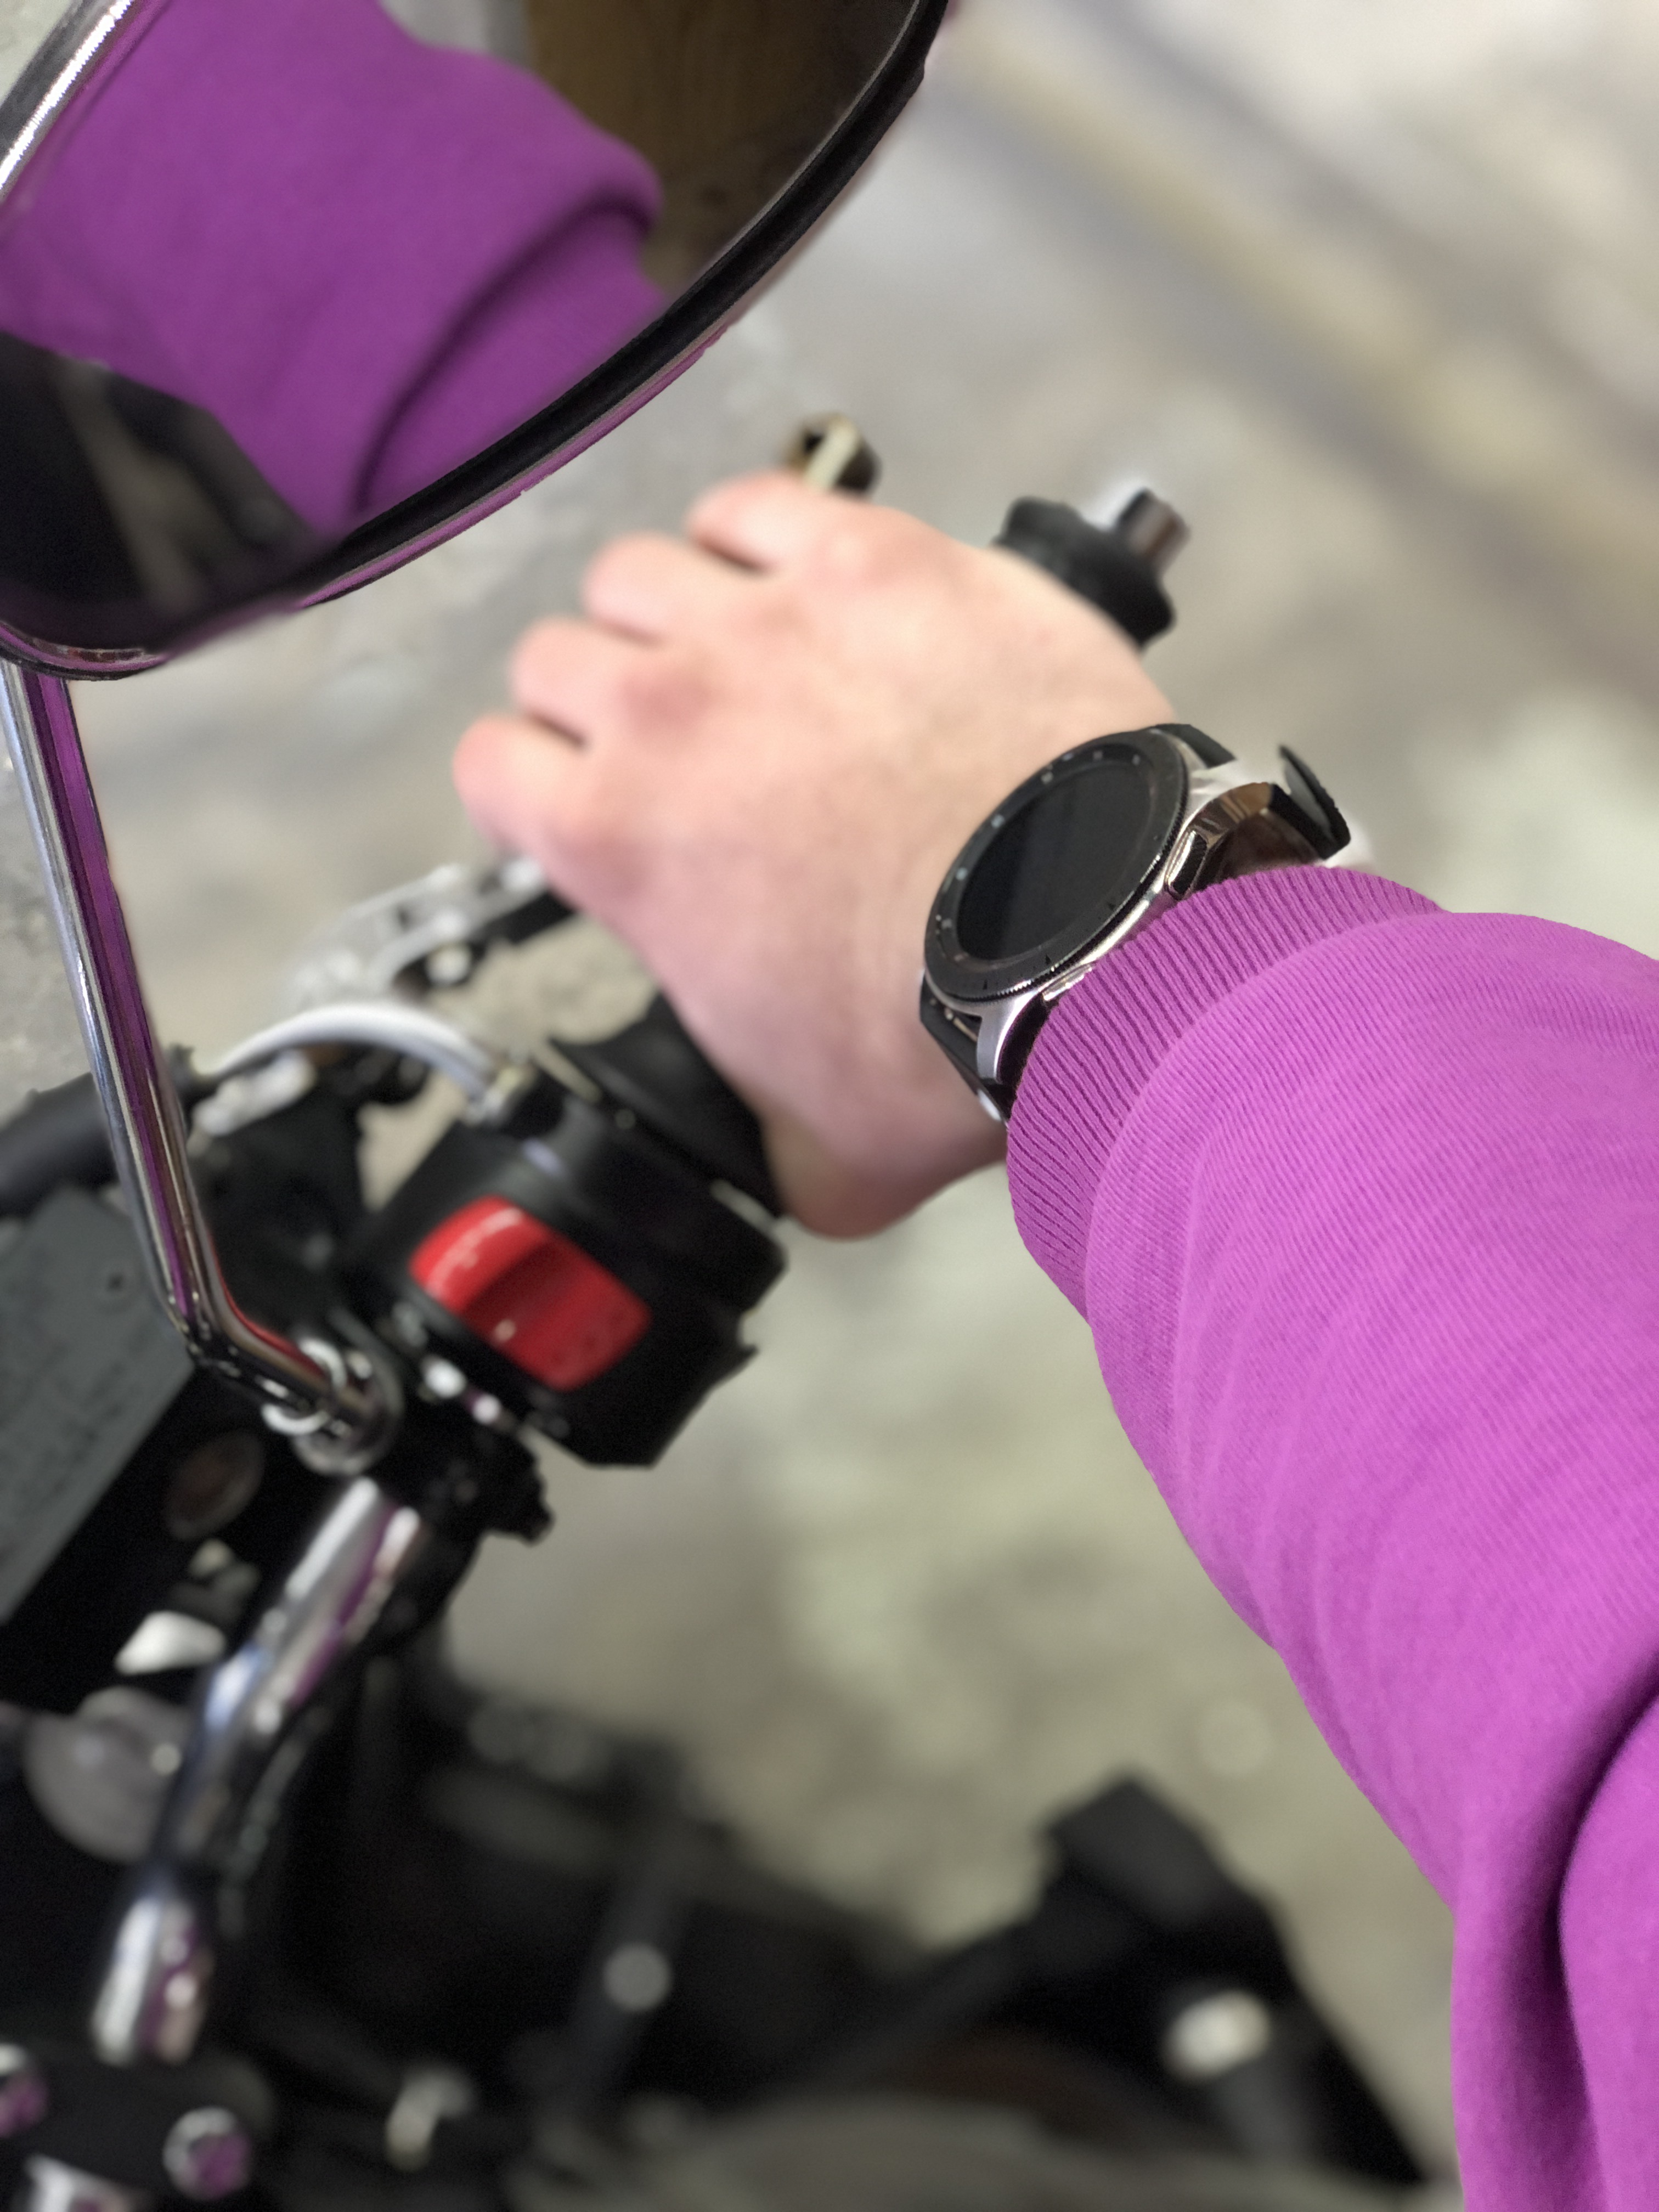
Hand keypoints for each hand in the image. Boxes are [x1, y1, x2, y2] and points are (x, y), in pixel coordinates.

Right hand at [454, 472, 1172, 1234]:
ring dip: (662, 608)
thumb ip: (763, 1138)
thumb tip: (779, 1159)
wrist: (1097, 940)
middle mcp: (670, 708)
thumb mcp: (822, 1148)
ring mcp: (771, 620)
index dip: (523, 787)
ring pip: (641, 566)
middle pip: (556, 655)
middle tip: (654, 738)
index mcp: (621, 839)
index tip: (565, 800)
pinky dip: (758, 531)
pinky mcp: (876, 561)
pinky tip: (792, 572)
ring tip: (721, 648)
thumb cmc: (955, 1030)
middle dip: (590, 698)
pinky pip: (763, 503)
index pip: (490, 768)